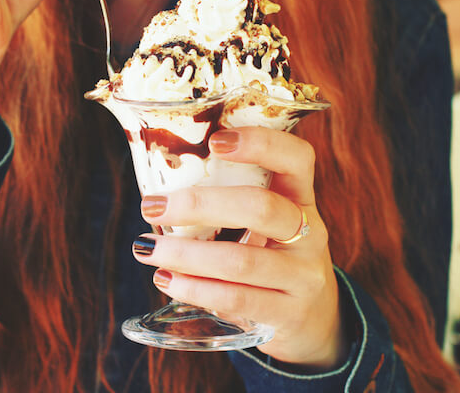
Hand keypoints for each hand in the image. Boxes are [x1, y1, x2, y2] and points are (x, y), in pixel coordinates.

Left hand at [133, 127, 348, 368]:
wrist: (313, 319)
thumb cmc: (272, 257)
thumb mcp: (268, 225)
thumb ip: (230, 203)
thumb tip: (158, 188)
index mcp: (302, 199)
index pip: (297, 159)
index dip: (262, 144)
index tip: (215, 141)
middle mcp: (310, 233)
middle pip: (262, 208)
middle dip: (200, 205)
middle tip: (152, 206)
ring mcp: (303, 276)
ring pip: (242, 260)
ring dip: (185, 254)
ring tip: (146, 248)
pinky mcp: (289, 314)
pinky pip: (236, 299)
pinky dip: (195, 289)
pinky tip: (167, 280)